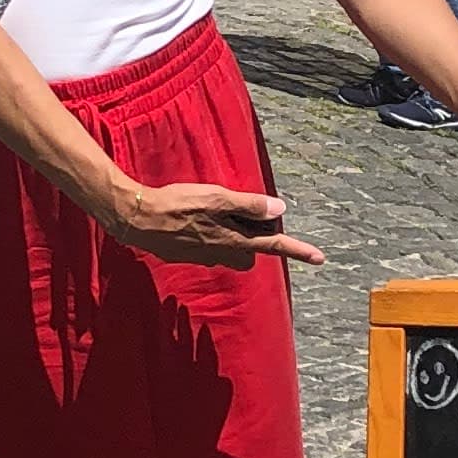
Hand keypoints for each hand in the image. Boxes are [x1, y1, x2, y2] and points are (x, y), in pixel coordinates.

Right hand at [112, 178, 324, 270]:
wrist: (138, 219)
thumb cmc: (178, 205)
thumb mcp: (217, 198)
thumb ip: (249, 205)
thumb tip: (279, 208)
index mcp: (234, 240)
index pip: (275, 244)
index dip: (298, 250)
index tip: (320, 258)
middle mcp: (223, 253)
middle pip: (252, 247)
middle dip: (253, 232)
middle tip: (239, 207)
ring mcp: (205, 257)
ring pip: (231, 246)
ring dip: (231, 231)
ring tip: (212, 208)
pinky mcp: (189, 255)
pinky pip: (211, 245)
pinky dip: (210, 232)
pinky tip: (193, 217)